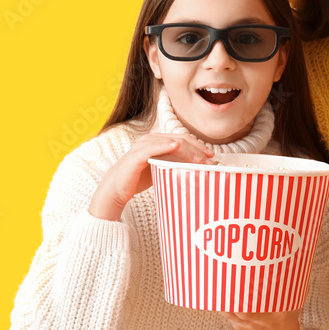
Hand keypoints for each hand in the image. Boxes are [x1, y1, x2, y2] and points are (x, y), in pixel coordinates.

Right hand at [88, 133, 213, 220]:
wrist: (116, 190)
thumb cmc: (139, 180)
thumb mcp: (161, 171)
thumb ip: (176, 166)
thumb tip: (199, 170)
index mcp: (159, 142)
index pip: (183, 139)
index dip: (199, 146)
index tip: (212, 156)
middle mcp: (152, 140)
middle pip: (180, 139)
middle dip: (197, 149)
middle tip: (210, 159)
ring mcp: (143, 146)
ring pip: (170, 143)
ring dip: (187, 150)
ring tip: (200, 159)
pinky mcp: (136, 155)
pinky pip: (152, 148)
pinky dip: (165, 145)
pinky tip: (175, 146)